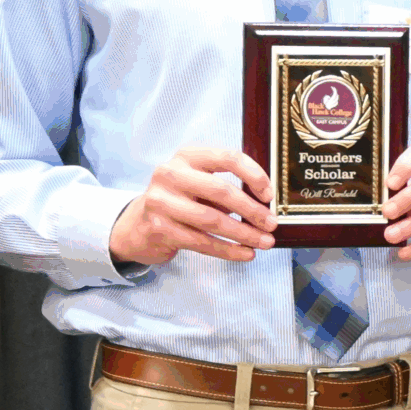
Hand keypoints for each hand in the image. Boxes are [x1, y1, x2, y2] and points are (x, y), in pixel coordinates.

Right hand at [110, 146, 273, 265]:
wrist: (138, 225)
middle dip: (252, 210)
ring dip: (244, 233)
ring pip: (213, 220)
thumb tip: (265, 206)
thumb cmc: (179, 201)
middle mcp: (170, 174)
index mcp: (187, 156)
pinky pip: (202, 242)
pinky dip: (228, 250)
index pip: (228, 158)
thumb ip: (225, 187)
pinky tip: (246, 253)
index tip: (269, 195)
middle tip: (272, 224)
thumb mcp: (198, 183)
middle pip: (221, 191)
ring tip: (264, 242)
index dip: (254, 175)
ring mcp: (161, 201)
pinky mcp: (159, 228)